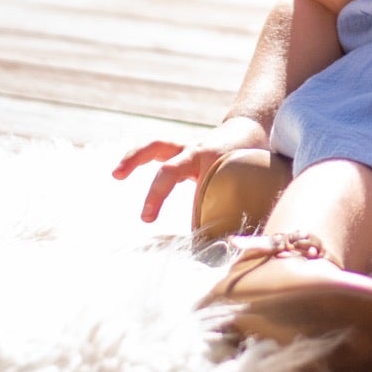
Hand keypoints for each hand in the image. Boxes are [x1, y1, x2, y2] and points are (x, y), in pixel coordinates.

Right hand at [112, 114, 269, 223]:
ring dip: (134, 158)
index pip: (202, 190)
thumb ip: (244, 205)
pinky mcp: (179, 149)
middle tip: (145, 218)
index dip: (196, 213)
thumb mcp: (255, 180)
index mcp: (217, 160)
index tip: (194, 235)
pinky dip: (137, 157)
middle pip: (172, 168)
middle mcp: (199, 151)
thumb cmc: (252, 158)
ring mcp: (187, 148)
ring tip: (116, 174)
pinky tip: (121, 171)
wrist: (249, 129)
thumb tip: (236, 241)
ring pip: (157, 146)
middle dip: (158, 193)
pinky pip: (155, 150)